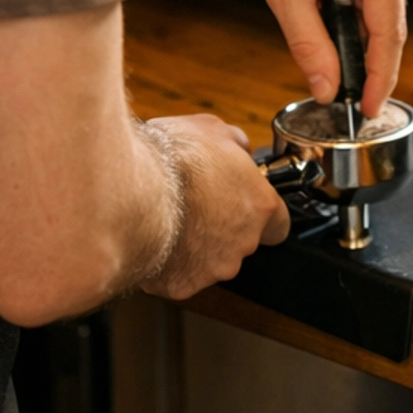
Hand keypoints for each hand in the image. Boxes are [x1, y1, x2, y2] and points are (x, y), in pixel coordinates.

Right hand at [138, 113, 288, 296]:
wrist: (133, 188)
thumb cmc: (173, 158)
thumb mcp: (213, 128)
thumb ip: (235, 145)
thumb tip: (239, 149)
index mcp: (260, 205)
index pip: (278, 224)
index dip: (259, 215)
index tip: (243, 207)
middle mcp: (244, 241)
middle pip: (241, 243)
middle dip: (222, 228)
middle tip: (195, 206)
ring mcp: (215, 267)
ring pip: (211, 262)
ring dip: (196, 247)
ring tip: (171, 220)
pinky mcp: (183, 284)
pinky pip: (179, 276)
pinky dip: (169, 263)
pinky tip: (155, 239)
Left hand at [227, 0, 412, 116]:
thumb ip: (309, 45)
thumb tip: (327, 86)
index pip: (390, 33)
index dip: (381, 77)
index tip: (372, 107)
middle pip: (390, 17)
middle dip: (366, 52)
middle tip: (347, 86)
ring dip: (358, 21)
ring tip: (326, 32)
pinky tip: (330, 2)